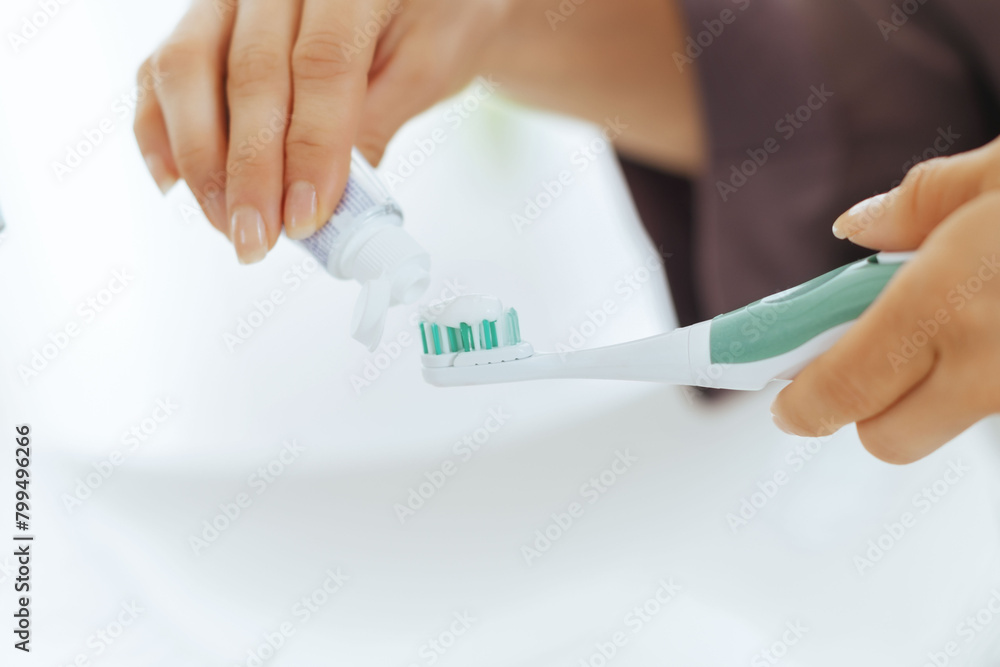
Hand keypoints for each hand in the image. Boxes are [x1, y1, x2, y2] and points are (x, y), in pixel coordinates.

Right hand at [134, 0, 511, 263]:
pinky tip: (175, 182)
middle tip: (257, 239)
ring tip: (227, 223)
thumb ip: (375, 123)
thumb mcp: (427, 67)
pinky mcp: (205, 17)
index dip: (310, 148)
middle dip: (250, 172)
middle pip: (248, 72)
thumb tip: (325, 202)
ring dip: (200, 159)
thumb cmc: (432, 18)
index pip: (321, 63)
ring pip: (186, 67)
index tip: (305, 217)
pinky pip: (162, 69)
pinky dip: (159, 129)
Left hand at [771, 138, 999, 463]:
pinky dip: (986, 378)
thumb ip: (918, 205)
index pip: (840, 389)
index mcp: (949, 304)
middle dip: (862, 407)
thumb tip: (856, 230)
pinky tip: (998, 323)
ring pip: (952, 426)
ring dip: (930, 391)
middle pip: (888, 438)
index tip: (782, 397)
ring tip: (953, 320)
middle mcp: (991, 366)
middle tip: (864, 354)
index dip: (799, 402)